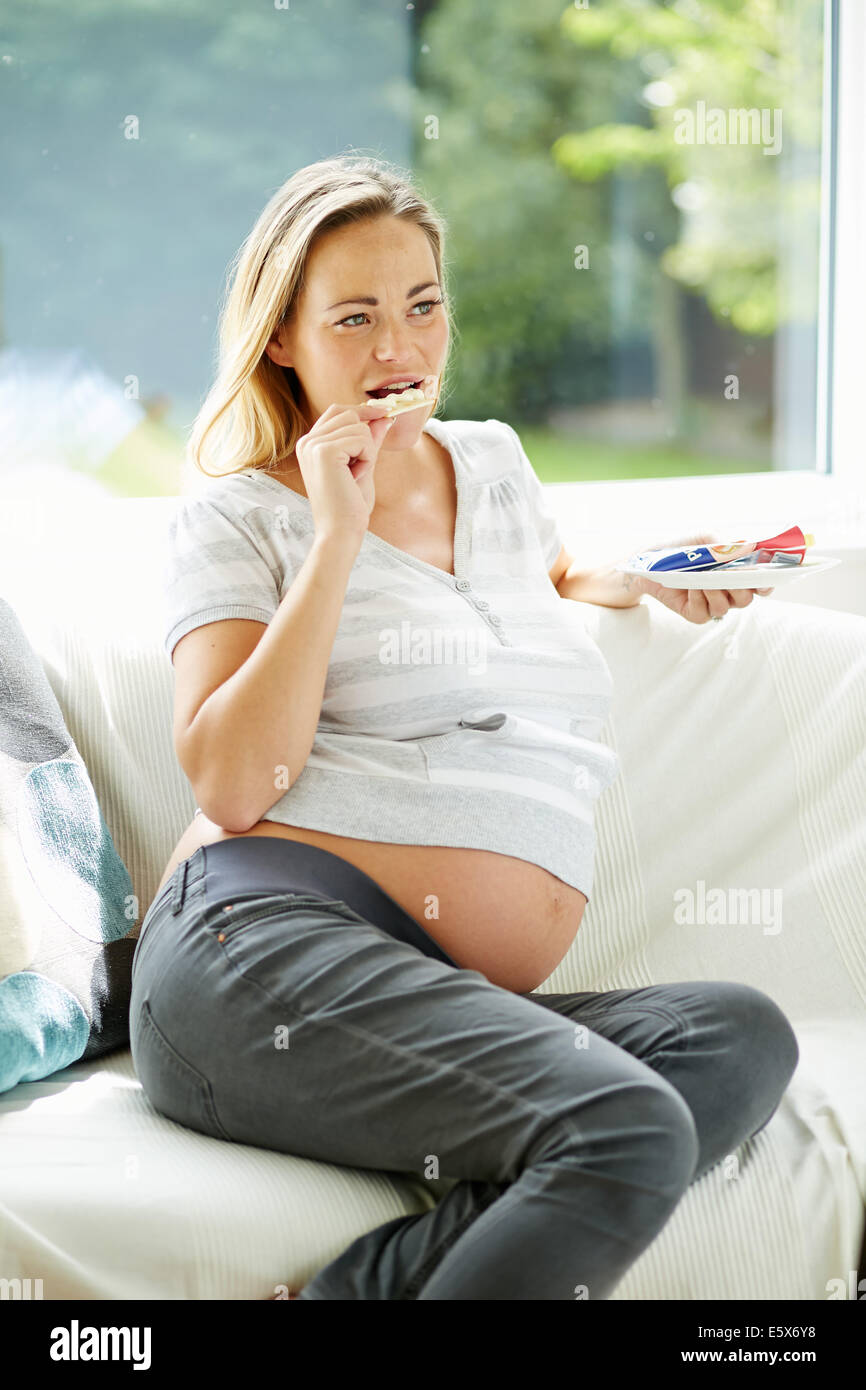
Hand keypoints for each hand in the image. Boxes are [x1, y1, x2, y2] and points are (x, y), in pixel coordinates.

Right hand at [295, 401, 395, 541]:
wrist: (341, 532)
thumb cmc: (350, 506)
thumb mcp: (363, 465)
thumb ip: (369, 440)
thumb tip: (384, 417)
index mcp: (310, 444)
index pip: (338, 412)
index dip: (362, 411)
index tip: (385, 414)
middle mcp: (307, 441)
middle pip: (348, 414)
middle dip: (365, 437)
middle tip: (360, 468)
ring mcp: (313, 445)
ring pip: (358, 427)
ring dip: (367, 453)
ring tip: (355, 477)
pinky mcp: (324, 451)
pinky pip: (362, 439)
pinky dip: (367, 459)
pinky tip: (355, 478)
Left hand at [627, 532, 774, 624]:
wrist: (650, 561)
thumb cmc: (683, 549)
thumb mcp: (704, 539)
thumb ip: (724, 544)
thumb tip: (745, 547)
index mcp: (738, 574)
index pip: (761, 583)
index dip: (766, 584)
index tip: (764, 580)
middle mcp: (729, 592)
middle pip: (746, 598)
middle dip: (740, 588)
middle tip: (732, 575)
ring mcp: (712, 604)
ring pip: (726, 607)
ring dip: (716, 592)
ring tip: (703, 580)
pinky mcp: (696, 614)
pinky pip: (705, 613)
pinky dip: (699, 599)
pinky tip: (691, 588)